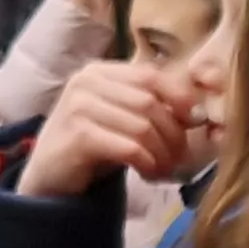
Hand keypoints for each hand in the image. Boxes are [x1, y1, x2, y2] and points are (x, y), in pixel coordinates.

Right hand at [14, 58, 188, 196]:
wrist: (51, 176)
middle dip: (173, 133)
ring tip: (165, 169)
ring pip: (142, 126)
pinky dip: (147, 162)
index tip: (194, 123)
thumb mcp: (122, 118)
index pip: (151, 75)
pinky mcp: (78, 134)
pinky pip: (129, 147)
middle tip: (180, 157)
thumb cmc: (91, 146)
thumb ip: (151, 107)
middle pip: (150, 102)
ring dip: (162, 153)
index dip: (179, 98)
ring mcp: (79, 106)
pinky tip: (148, 173)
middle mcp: (86, 81)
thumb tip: (197, 112)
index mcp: (100, 71)